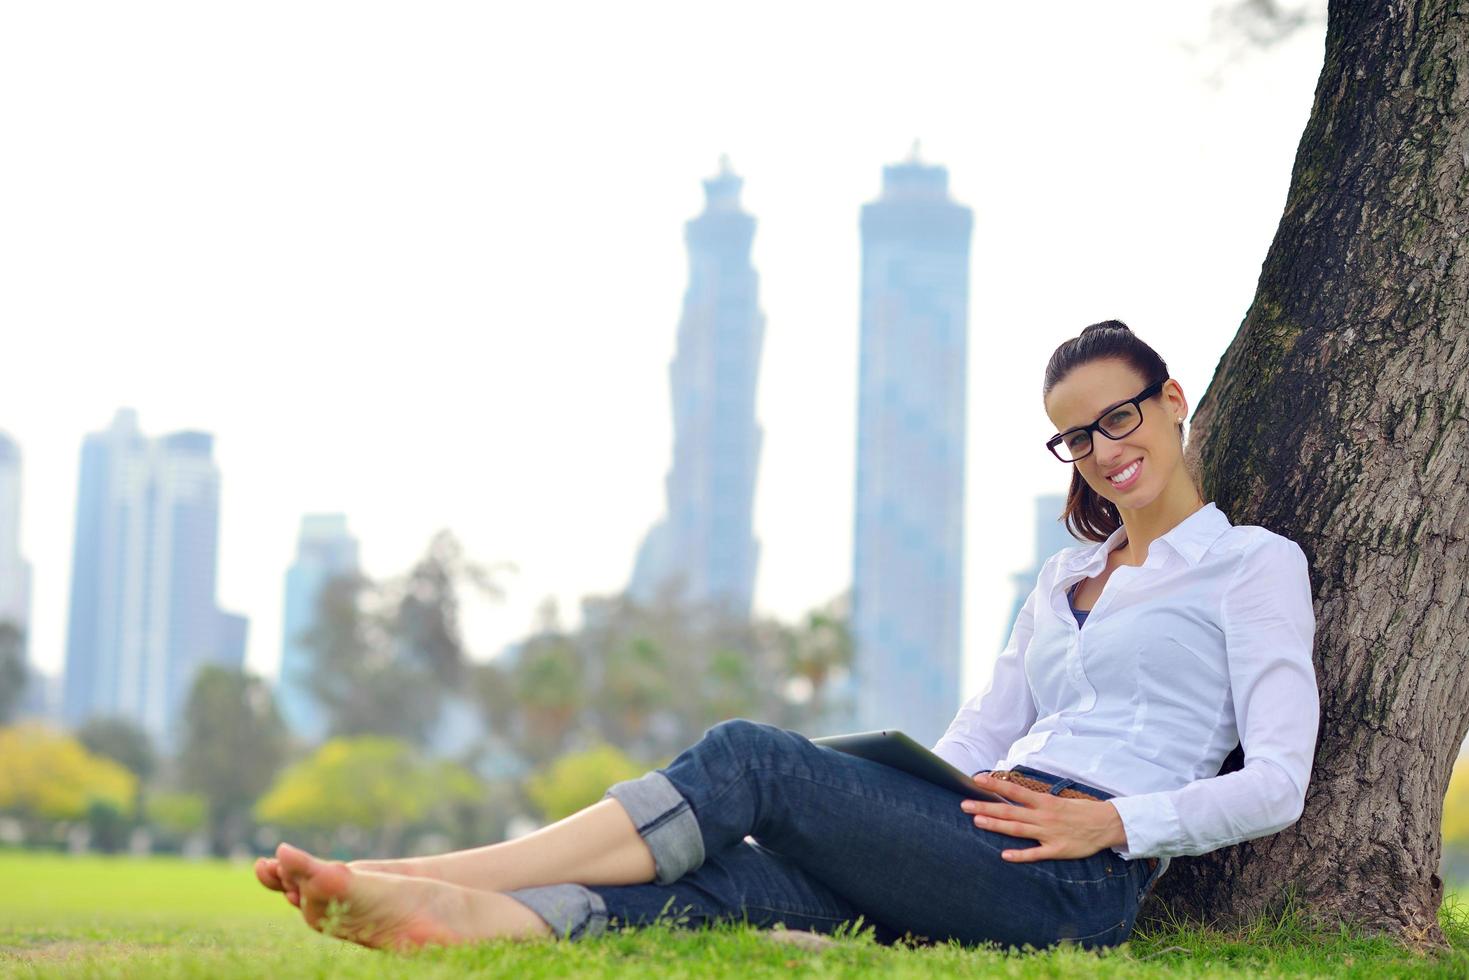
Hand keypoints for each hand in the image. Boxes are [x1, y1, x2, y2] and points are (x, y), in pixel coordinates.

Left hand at [962, 773, 1128, 862]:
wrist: (1107, 824)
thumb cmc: (1080, 811)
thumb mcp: (1058, 800)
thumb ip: (1036, 801)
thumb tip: (1013, 796)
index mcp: (1044, 801)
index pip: (1014, 791)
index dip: (995, 785)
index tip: (976, 780)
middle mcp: (1043, 816)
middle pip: (1009, 810)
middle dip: (986, 807)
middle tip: (964, 805)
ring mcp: (1049, 833)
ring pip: (1018, 829)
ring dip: (996, 825)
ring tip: (977, 822)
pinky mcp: (1057, 850)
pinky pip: (1035, 853)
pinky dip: (1020, 854)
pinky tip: (1004, 855)